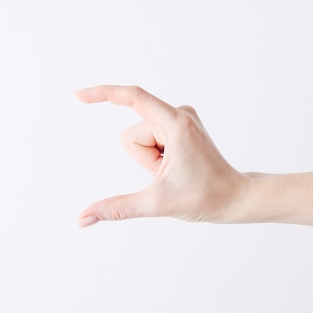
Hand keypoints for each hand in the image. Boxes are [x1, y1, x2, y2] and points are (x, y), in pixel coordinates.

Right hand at [75, 85, 250, 226]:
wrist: (234, 198)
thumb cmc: (204, 198)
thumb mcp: (156, 203)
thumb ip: (116, 208)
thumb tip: (81, 219)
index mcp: (175, 123)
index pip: (132, 97)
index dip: (103, 94)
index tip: (78, 95)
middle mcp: (178, 113)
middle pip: (132, 135)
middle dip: (142, 160)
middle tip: (168, 174)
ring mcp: (179, 119)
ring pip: (138, 140)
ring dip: (149, 161)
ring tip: (174, 172)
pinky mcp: (178, 126)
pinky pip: (148, 140)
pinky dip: (154, 158)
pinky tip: (175, 167)